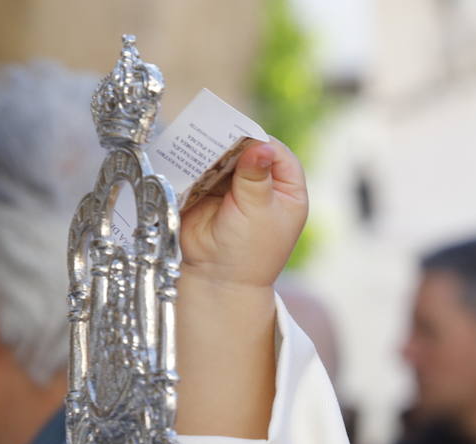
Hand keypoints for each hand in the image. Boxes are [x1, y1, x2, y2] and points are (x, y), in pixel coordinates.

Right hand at [179, 138, 307, 291]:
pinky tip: (188, 156)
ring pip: (224, 158)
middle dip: (232, 143)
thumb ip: (255, 177)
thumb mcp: (258, 211)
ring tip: (199, 142)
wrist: (217, 279)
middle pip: (249, 151)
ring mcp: (235, 188)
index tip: (242, 136)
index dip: (261, 142)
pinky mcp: (210, 192)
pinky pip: (203, 170)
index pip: (279, 154)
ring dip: (211, 151)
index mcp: (287, 192)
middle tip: (215, 133)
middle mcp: (263, 186)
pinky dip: (196, 163)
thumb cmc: (249, 252)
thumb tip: (260, 146)